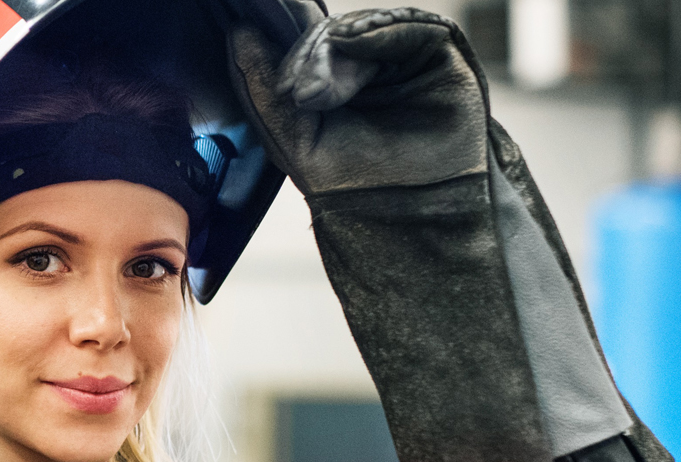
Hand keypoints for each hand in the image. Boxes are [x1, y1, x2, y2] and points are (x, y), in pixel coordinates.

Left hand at [228, 5, 490, 195]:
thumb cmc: (350, 185)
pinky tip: (358, 45)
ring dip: (338, 45)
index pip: (308, 46)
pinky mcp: (441, 54)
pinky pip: (411, 26)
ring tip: (322, 90)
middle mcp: (370, 65)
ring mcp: (405, 58)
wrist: (404, 216)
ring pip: (366, 26)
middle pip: (334, 33)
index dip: (291, 54)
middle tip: (300, 94)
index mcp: (333, 81)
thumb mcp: (291, 135)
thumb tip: (239, 32)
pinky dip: (382, 31)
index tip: (278, 82)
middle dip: (310, 55)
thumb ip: (261, 85)